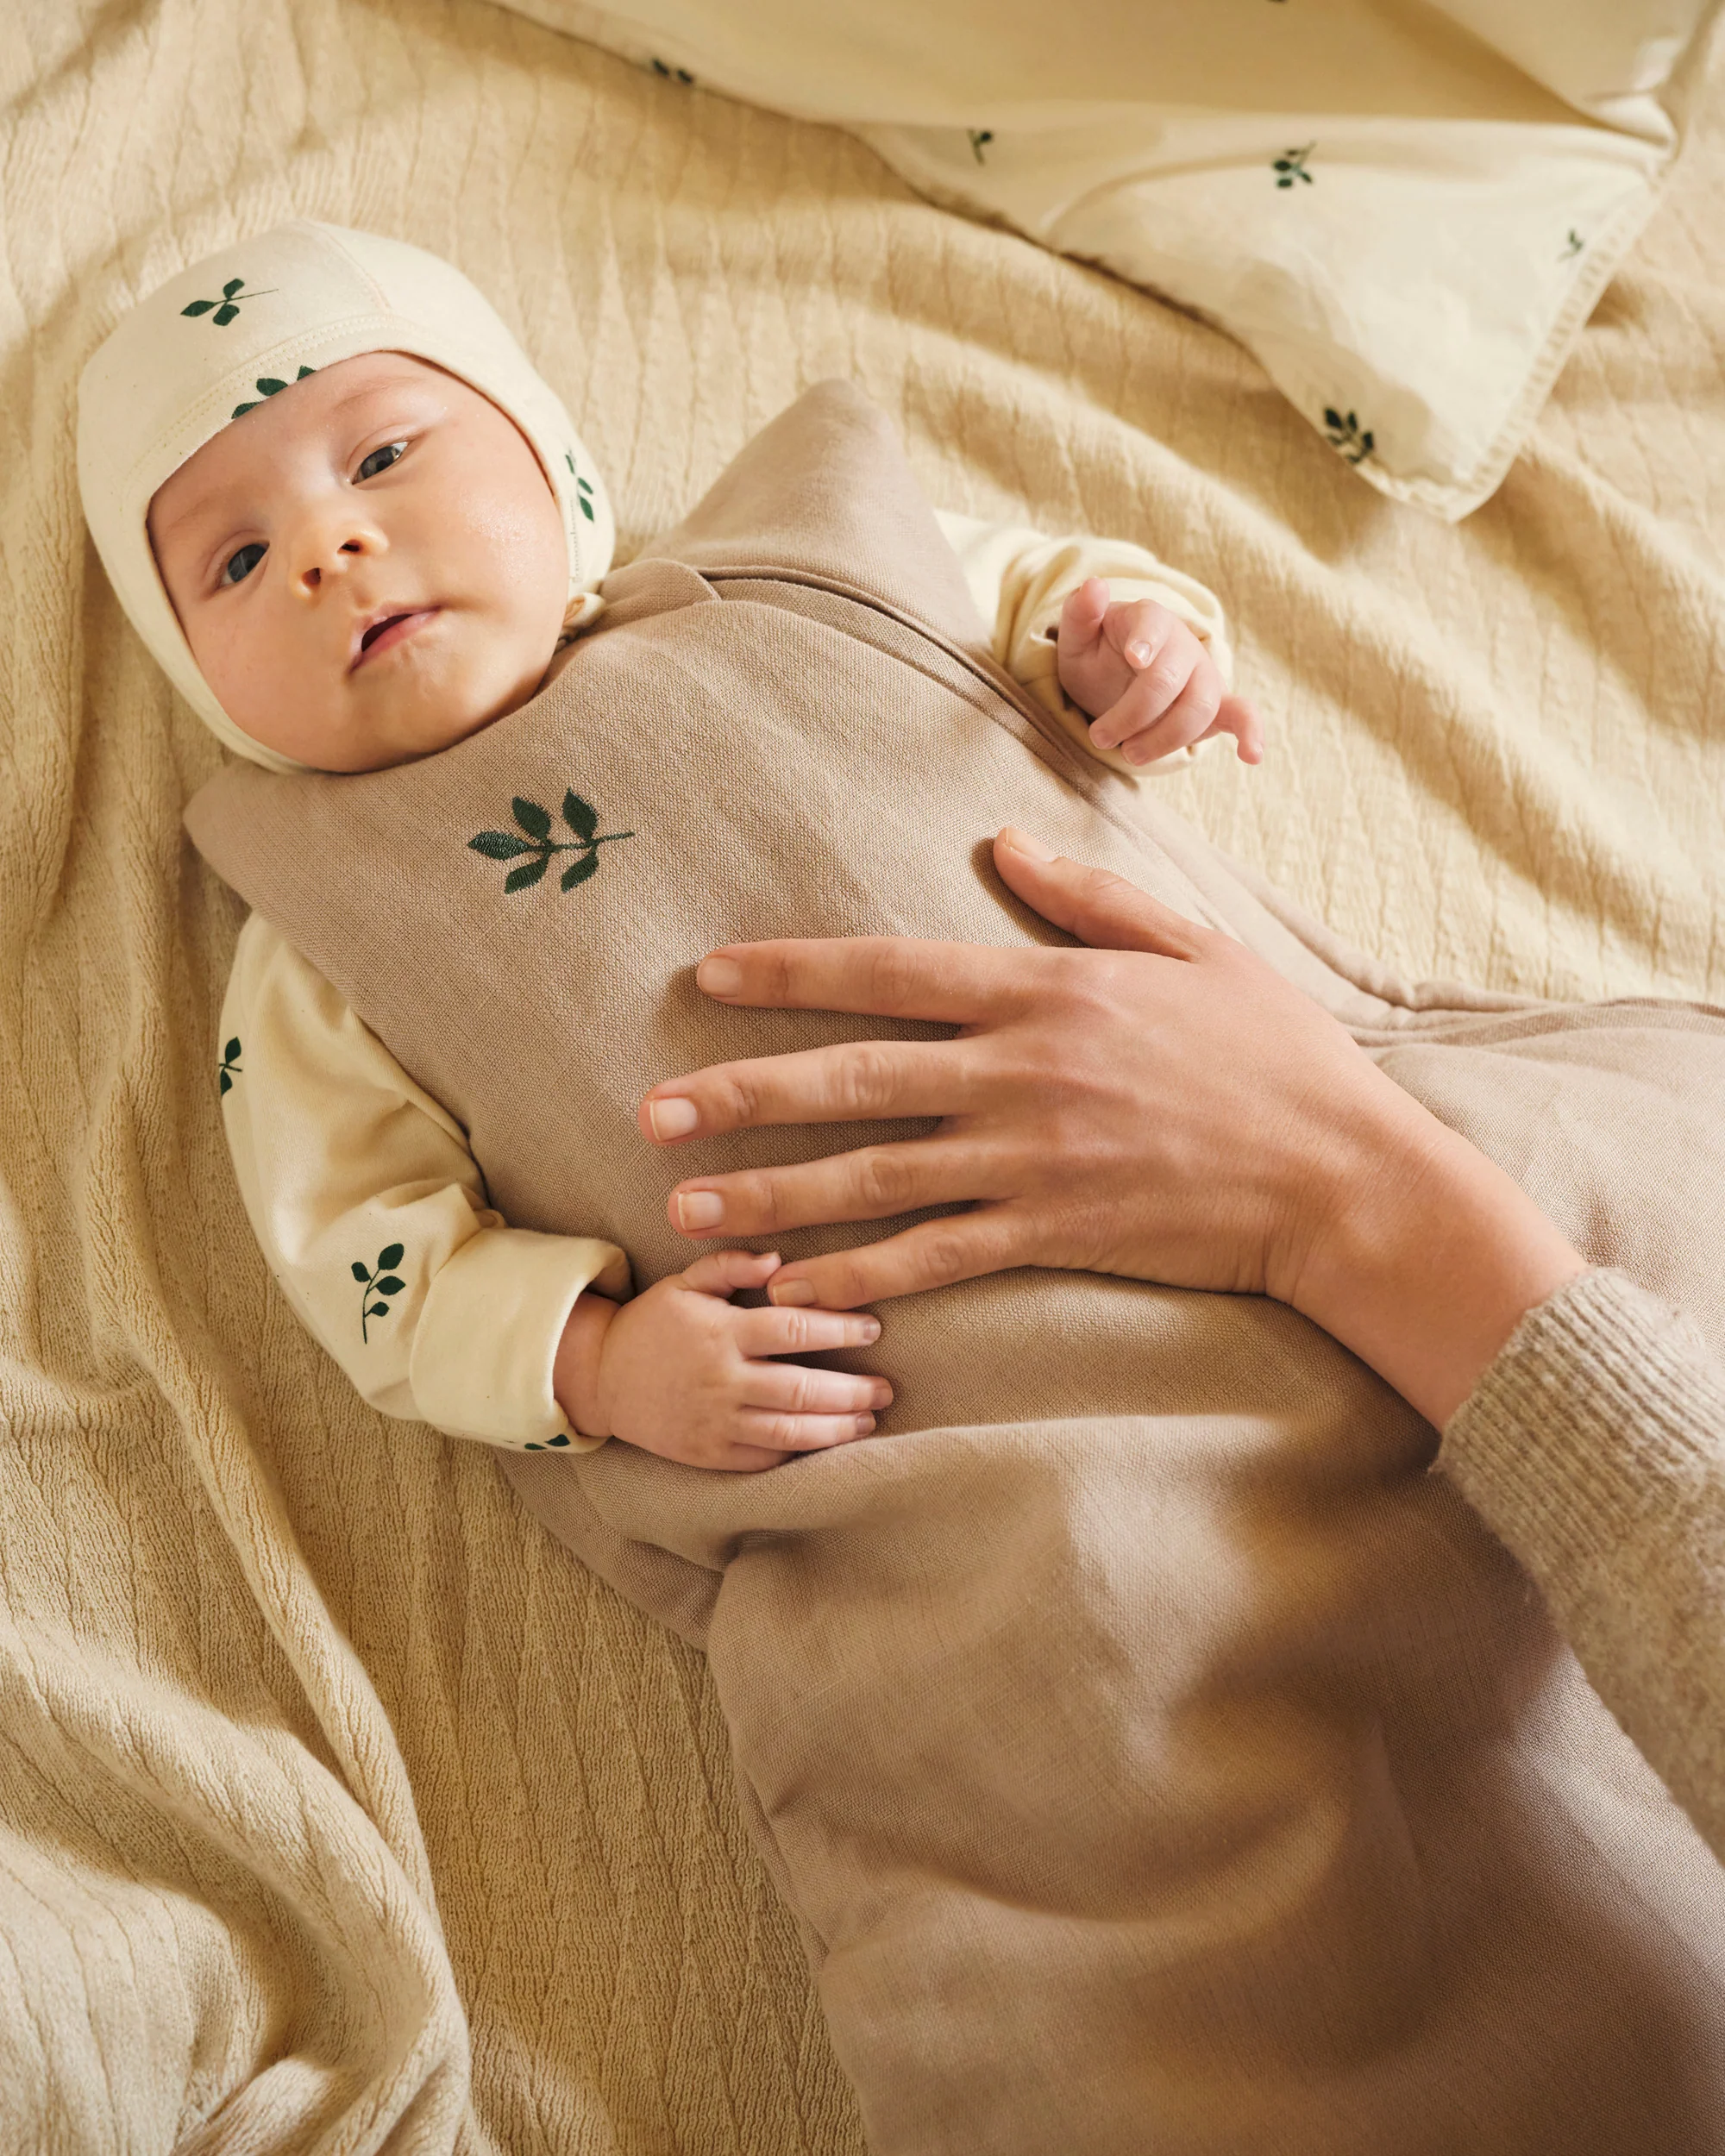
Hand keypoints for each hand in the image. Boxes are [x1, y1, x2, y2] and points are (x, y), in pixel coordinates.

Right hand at [552, 1251, 890, 1471]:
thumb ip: (731, 1264)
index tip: (874, 1328)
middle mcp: (722, 1380)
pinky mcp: (709, 1454)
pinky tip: (828, 1444)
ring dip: (837, 1429)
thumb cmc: (654, 1323)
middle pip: (802, 1389)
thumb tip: (779, 1259)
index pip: (793, 1329)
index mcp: (721, 1331)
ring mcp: (715, 1422)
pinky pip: (764, 1459)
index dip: (839, 1328)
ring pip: (790, 1432)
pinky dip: (800, 1453)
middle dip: (853, 1390)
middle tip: (886, 1388)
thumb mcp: (686, 1282)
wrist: (602, 1378)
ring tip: (869, 1420)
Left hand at [640, 831, 1583, 1427]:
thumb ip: (1088, 895)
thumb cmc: (1277, 1054)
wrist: (1345, 1177)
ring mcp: (1032, 1159)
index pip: (892, 971)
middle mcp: (1021, 1071)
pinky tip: (791, 1291)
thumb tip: (1003, 841)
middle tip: (651, 1111)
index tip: (711, 974)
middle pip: (853, 1079)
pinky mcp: (1053, 1233)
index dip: (793, 972)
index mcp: (1047, 990)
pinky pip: (934, 1258)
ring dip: (771, 1192)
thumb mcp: (1193, 945)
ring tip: (686, 1209)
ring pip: (873, 1178)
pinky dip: (858, 1278)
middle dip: (742, 1093)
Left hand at [1056, 579, 1262, 766]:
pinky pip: (1243, 715)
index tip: (1135, 658)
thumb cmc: (1097, 657)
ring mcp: (1203, 675)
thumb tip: (1094, 584)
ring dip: (1165, 737)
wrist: (1117, 681)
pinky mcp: (1217, 705)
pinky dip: (1251, 733)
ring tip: (1130, 753)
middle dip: (1133, 713)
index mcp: (1150, 620)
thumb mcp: (1078, 638)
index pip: (1153, 623)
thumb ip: (1080, 614)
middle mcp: (1183, 645)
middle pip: (1169, 679)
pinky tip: (1252, 755)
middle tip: (1100, 737)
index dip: (1147, 640)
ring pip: (1199, 706)